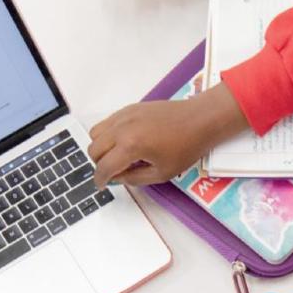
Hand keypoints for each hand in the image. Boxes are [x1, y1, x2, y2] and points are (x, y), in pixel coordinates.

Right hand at [88, 83, 247, 186]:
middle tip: (113, 171)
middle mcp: (121, 128)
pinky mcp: (128, 108)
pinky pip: (106, 122)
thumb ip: (135, 178)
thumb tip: (117, 178)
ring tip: (117, 156)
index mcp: (130, 146)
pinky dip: (107, 134)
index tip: (102, 185)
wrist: (199, 120)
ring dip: (101, 148)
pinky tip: (123, 142)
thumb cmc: (186, 147)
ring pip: (95, 133)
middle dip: (99, 164)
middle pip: (93, 149)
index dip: (101, 180)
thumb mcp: (162, 173)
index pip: (104, 166)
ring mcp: (123, 115)